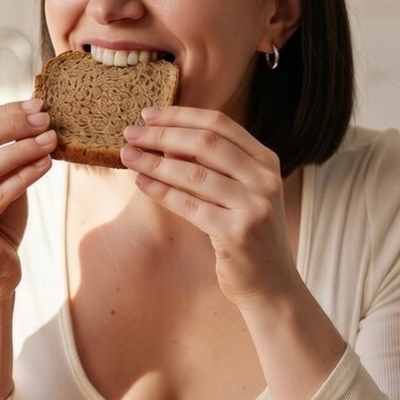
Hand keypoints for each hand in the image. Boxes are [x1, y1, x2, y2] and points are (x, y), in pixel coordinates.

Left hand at [121, 105, 297, 309]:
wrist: (270, 285)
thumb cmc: (245, 234)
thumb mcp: (239, 192)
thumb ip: (214, 166)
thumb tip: (165, 139)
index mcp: (265, 160)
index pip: (220, 124)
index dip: (180, 116)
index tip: (148, 115)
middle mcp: (264, 178)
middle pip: (205, 143)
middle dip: (162, 135)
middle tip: (130, 133)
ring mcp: (254, 205)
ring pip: (194, 173)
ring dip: (154, 162)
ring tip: (128, 156)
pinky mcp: (237, 232)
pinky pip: (190, 205)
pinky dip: (162, 192)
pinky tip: (141, 183)